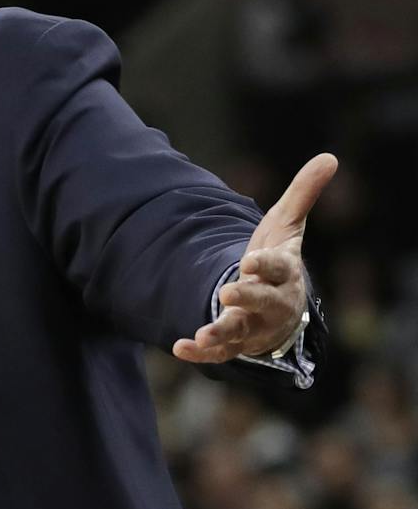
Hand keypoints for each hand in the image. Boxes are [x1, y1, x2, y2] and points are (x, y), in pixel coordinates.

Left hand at [172, 152, 337, 365]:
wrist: (278, 309)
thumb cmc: (279, 263)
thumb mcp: (287, 227)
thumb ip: (302, 194)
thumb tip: (329, 156)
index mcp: (284, 273)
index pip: (279, 267)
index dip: (267, 265)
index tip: (251, 261)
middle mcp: (271, 302)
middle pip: (262, 302)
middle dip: (247, 298)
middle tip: (226, 292)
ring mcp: (253, 325)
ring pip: (239, 331)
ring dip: (221, 332)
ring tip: (203, 334)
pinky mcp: (235, 344)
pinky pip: (218, 352)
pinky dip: (200, 352)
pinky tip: (179, 347)